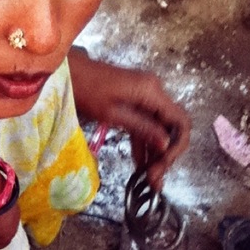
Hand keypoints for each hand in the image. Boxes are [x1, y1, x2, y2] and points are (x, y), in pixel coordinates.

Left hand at [69, 49, 189, 188]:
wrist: (68, 71)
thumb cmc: (86, 89)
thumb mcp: (113, 113)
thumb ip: (142, 128)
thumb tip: (166, 144)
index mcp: (152, 92)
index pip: (180, 122)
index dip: (176, 146)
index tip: (163, 165)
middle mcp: (154, 91)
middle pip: (172, 126)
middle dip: (166, 153)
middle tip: (154, 178)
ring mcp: (145, 95)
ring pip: (159, 127)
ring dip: (155, 151)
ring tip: (148, 177)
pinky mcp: (135, 99)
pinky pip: (146, 123)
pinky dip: (143, 141)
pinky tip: (139, 163)